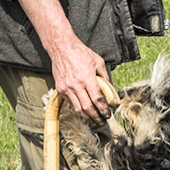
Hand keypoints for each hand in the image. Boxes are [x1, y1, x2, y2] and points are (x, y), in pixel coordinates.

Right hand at [9, 0, 113, 124]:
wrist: (61, 48)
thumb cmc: (80, 52)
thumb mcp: (98, 61)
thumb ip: (104, 76)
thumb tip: (109, 88)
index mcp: (87, 78)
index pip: (97, 99)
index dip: (103, 109)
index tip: (108, 114)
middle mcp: (76, 85)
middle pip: (87, 107)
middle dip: (96, 117)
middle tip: (102, 121)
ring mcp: (66, 88)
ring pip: (77, 108)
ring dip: (86, 117)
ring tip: (93, 121)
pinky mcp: (60, 89)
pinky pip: (70, 103)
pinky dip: (77, 109)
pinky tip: (83, 111)